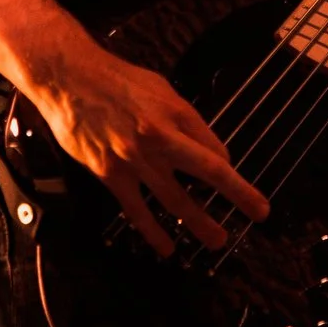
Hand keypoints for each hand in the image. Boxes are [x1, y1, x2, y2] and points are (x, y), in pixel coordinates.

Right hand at [19, 28, 270, 256]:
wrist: (69, 78)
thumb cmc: (115, 79)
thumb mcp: (160, 88)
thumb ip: (181, 117)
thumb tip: (201, 143)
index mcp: (176, 112)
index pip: (214, 148)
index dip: (228, 168)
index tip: (233, 181)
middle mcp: (160, 136)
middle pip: (209, 171)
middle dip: (238, 194)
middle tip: (259, 212)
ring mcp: (135, 158)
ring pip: (176, 199)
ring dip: (200, 223)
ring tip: (217, 240)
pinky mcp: (110, 173)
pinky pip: (137, 210)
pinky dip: (153, 232)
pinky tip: (166, 248)